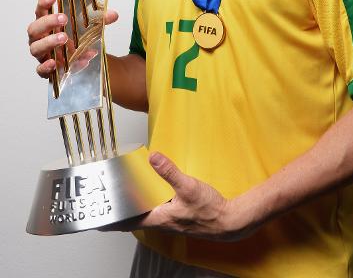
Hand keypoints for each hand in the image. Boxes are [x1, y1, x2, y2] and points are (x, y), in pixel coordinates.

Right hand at [27, 0, 118, 77]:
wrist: (80, 61)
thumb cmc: (77, 40)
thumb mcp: (89, 28)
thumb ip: (100, 21)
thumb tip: (114, 15)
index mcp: (47, 24)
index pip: (40, 11)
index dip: (44, 3)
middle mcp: (40, 39)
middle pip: (34, 29)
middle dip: (48, 22)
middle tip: (63, 18)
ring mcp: (42, 54)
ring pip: (36, 48)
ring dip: (49, 42)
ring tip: (64, 38)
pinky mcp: (45, 70)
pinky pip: (41, 69)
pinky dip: (46, 66)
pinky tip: (54, 62)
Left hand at [102, 152, 251, 241]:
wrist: (229, 221)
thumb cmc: (210, 211)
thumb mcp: (189, 187)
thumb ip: (170, 172)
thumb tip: (153, 158)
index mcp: (159, 218)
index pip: (128, 221)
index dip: (111, 220)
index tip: (97, 217)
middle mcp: (162, 221)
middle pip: (135, 217)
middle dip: (121, 210)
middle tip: (109, 201)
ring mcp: (171, 220)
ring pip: (147, 214)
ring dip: (136, 206)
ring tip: (126, 195)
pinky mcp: (180, 217)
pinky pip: (159, 210)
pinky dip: (151, 203)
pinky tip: (155, 193)